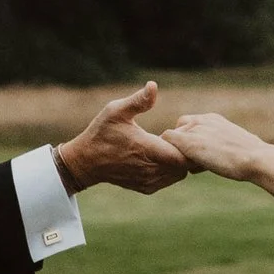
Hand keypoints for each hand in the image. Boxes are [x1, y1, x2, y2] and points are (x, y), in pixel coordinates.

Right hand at [53, 82, 187, 197]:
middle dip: (185, 149)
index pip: (182, 156)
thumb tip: (153, 85)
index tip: (181, 129)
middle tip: (177, 134)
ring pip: (180, 172)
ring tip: (168, 144)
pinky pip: (170, 178)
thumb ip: (138, 100)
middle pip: (184, 164)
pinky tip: (161, 155)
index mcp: (146, 149)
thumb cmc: (101, 133)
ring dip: (178, 159)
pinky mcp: (147, 188)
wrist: (86, 161)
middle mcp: (149, 169)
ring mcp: (149, 181)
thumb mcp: (115, 111)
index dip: (187, 143)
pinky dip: (171, 168)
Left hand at [165, 109, 269, 179]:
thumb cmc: (251, 158)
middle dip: (183, 144)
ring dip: (178, 151)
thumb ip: (224, 146)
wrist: (254, 159)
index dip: (193, 139)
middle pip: (181, 127)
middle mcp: (202, 120)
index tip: (202, 156)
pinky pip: (166, 139)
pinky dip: (168, 151)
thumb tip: (226, 157)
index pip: (193, 124)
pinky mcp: (187, 141)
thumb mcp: (236, 147)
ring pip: (173, 136)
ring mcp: (194, 129)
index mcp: (215, 119)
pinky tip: (177, 165)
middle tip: (194, 163)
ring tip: (190, 167)